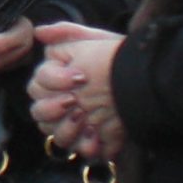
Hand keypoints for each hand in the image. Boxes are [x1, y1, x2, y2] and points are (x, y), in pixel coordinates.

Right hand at [28, 22, 127, 159]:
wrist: (144, 77)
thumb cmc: (115, 57)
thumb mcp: (92, 38)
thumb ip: (64, 32)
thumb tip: (38, 32)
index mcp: (56, 82)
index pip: (38, 85)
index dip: (53, 82)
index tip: (78, 77)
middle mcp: (61, 106)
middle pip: (39, 113)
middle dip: (52, 108)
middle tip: (73, 100)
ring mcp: (75, 127)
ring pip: (57, 136)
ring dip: (67, 129)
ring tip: (85, 119)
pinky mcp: (93, 142)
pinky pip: (82, 150)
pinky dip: (88, 145)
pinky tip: (97, 136)